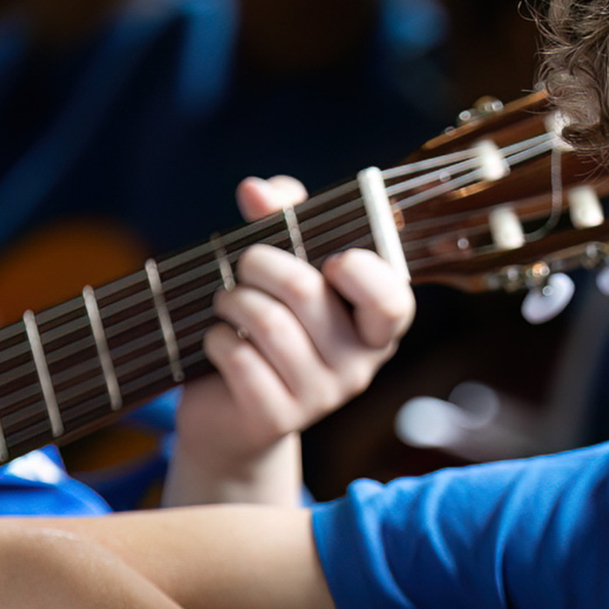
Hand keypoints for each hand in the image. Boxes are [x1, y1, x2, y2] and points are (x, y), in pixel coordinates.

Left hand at [167, 175, 414, 503]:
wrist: (233, 414)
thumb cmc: (266, 328)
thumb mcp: (280, 270)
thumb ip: (280, 220)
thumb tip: (258, 191)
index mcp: (374, 327)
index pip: (392, 300)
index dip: (362, 272)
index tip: (332, 261)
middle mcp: (359, 365)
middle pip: (305, 292)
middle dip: (258, 263)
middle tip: (243, 266)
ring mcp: (322, 397)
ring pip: (267, 323)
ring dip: (231, 302)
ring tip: (227, 307)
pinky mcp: (278, 417)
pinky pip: (239, 359)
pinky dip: (216, 340)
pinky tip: (219, 346)